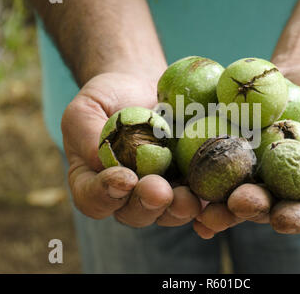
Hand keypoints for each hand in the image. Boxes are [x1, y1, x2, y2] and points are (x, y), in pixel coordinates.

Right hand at [61, 73, 200, 226]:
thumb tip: (102, 162)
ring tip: (186, 197)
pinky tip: (212, 200)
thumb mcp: (87, 108)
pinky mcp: (188, 183)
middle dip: (147, 204)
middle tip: (159, 191)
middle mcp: (126, 196)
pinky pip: (198, 201)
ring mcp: (160, 192)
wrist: (144, 86)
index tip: (124, 178)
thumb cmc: (108, 97)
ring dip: (177, 209)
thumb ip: (87, 135)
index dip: (106, 194)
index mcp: (93, 182)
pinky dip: (205, 204)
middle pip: (133, 213)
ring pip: (167, 212)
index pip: (93, 199)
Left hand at [193, 56, 299, 237]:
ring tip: (203, 207)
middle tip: (238, 203)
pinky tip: (184, 184)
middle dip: (251, 208)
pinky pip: (212, 163)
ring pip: (233, 191)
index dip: (297, 216)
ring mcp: (252, 167)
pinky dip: (198, 174)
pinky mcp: (228, 149)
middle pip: (265, 204)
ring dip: (218, 203)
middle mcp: (279, 182)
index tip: (283, 220)